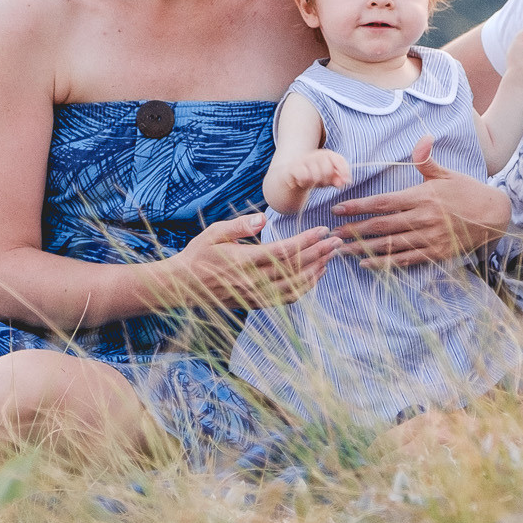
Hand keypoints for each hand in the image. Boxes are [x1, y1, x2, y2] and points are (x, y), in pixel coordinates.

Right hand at [153, 214, 341, 309]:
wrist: (184, 285)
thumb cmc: (199, 254)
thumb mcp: (214, 232)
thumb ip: (240, 225)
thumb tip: (263, 219)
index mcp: (244, 260)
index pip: (284, 251)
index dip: (307, 241)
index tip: (323, 230)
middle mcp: (253, 280)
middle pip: (296, 268)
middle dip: (320, 253)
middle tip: (338, 240)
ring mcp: (256, 294)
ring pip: (296, 285)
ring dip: (317, 270)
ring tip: (332, 256)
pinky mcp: (257, 303)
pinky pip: (288, 298)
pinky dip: (306, 287)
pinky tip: (316, 275)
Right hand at [269, 149, 351, 210]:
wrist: (286, 179)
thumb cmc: (310, 177)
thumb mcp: (326, 179)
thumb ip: (337, 179)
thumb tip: (346, 181)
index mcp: (325, 155)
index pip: (338, 159)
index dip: (344, 171)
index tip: (345, 182)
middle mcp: (314, 155)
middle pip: (327, 169)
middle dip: (326, 180)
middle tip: (321, 184)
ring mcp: (303, 160)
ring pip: (316, 174)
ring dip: (314, 183)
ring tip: (309, 183)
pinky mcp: (293, 168)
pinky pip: (303, 176)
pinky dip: (304, 182)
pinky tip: (301, 183)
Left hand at [329, 138, 511, 266]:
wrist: (494, 216)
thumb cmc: (468, 192)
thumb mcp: (447, 173)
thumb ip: (427, 160)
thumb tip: (422, 139)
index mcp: (422, 196)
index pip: (383, 202)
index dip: (359, 206)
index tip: (338, 208)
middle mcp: (423, 218)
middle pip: (381, 225)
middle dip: (354, 229)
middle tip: (331, 233)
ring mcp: (429, 237)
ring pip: (390, 244)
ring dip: (363, 248)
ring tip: (341, 249)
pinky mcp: (436, 253)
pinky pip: (405, 260)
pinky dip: (384, 262)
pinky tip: (366, 263)